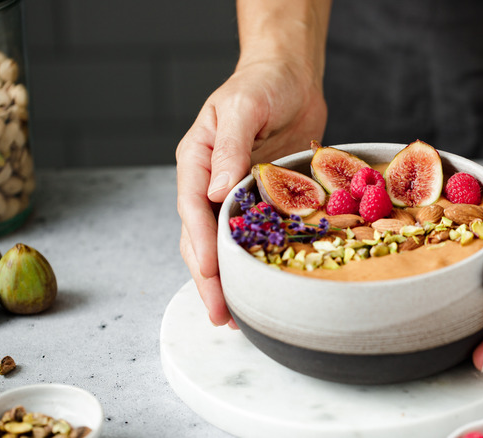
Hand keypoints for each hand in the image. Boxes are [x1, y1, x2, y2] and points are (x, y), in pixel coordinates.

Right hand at [176, 58, 325, 325]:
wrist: (291, 78)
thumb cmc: (262, 83)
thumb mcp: (244, 106)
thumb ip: (229, 146)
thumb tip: (216, 191)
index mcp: (196, 160)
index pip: (191, 207)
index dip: (199, 242)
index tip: (208, 272)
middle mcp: (210, 182)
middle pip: (201, 236)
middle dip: (208, 277)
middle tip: (221, 314)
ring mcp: (236, 194)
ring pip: (225, 243)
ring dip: (228, 278)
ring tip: (236, 315)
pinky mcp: (264, 200)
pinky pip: (257, 235)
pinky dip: (257, 260)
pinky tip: (264, 284)